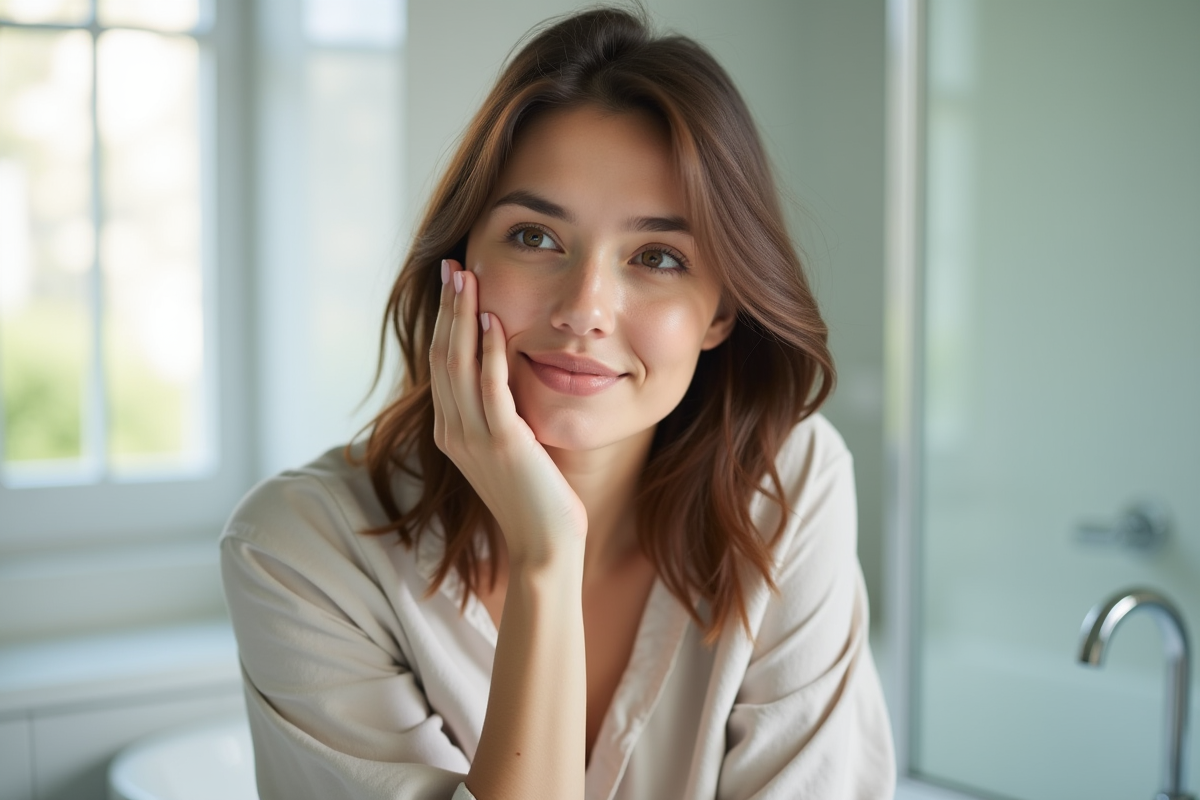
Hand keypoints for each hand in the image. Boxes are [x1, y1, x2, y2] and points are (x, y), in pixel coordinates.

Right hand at [429, 259, 587, 566]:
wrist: (544, 546)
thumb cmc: (536, 499)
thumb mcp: (510, 448)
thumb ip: (501, 414)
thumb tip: (506, 374)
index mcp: (452, 432)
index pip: (441, 365)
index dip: (444, 321)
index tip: (452, 283)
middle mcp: (454, 432)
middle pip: (442, 356)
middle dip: (447, 308)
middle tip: (453, 265)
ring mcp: (474, 438)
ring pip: (458, 365)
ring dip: (462, 317)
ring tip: (468, 277)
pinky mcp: (503, 443)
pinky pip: (490, 388)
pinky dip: (489, 351)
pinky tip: (493, 320)